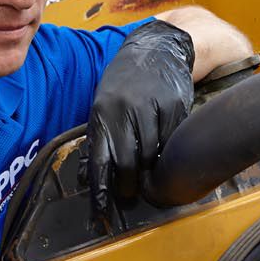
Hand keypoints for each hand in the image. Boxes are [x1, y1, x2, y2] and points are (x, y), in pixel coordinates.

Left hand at [87, 19, 194, 220]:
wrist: (159, 48)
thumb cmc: (127, 82)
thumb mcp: (104, 104)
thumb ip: (98, 138)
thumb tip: (86, 176)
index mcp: (102, 113)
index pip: (98, 159)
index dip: (100, 189)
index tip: (101, 212)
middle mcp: (124, 111)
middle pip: (126, 163)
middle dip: (128, 186)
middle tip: (132, 195)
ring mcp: (150, 108)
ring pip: (150, 156)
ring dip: (149, 171)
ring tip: (149, 175)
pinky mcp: (174, 107)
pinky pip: (170, 142)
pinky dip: (167, 153)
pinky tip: (165, 154)